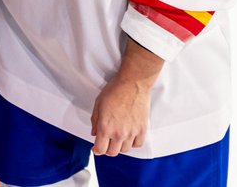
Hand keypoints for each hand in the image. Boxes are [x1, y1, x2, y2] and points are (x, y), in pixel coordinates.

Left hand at [89, 39, 162, 156]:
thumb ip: (95, 120)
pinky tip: (129, 136)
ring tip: (118, 137)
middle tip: (106, 142)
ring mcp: (132, 133)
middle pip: (112, 152)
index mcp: (105, 127)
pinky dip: (133, 143)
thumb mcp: (98, 103)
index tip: (96, 148)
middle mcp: (119, 133)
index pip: (100, 150)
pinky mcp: (142, 129)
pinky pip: (137, 144)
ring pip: (125, 150)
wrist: (133, 83)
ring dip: (120, 146)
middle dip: (107, 148)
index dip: (96, 150)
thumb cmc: (115, 90)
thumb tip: (94, 132)